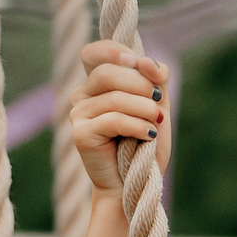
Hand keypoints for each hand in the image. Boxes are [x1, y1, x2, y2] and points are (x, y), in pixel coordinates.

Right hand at [69, 39, 170, 194]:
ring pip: (114, 97)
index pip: (94, 52)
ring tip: (157, 121)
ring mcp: (78, 114)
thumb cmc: (144, 144)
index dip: (116, 51)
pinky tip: (149, 135)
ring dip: (144, 108)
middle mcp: (82, 95)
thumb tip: (146, 61)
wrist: (135, 185)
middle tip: (159, 102)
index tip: (140, 64)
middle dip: (141, 84)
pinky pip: (113, 120)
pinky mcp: (81, 134)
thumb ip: (155, 78)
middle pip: (108, 73)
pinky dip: (137, 125)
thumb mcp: (156, 105)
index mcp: (97, 84)